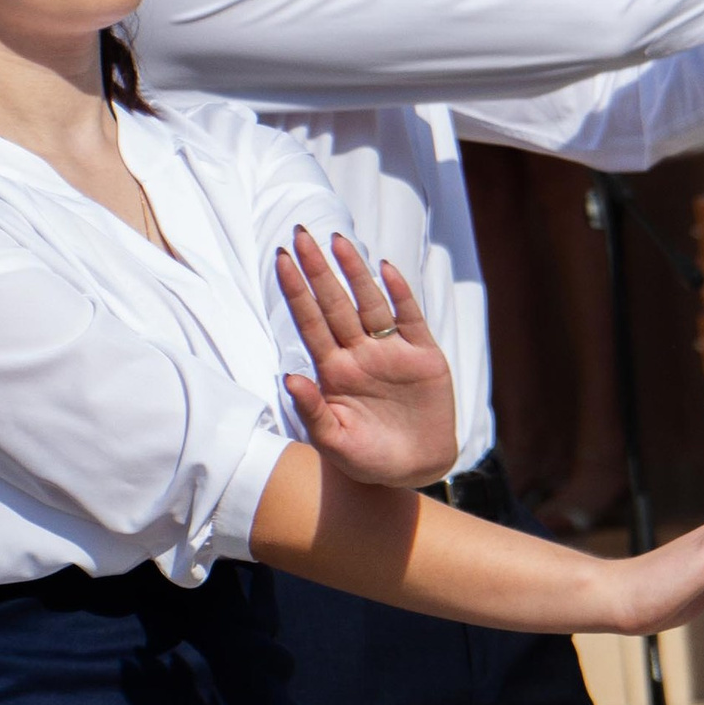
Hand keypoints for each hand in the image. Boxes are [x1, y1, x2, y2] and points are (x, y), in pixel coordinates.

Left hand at [275, 228, 456, 484]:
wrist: (415, 470)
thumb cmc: (367, 459)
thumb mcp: (334, 442)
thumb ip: (312, 411)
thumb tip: (288, 378)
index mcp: (333, 372)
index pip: (310, 322)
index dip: (296, 291)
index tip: (280, 260)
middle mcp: (359, 354)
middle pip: (334, 303)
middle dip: (317, 270)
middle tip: (300, 234)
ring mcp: (390, 352)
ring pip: (369, 302)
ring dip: (354, 272)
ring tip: (337, 240)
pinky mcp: (423, 355)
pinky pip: (409, 318)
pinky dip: (399, 293)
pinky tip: (386, 269)